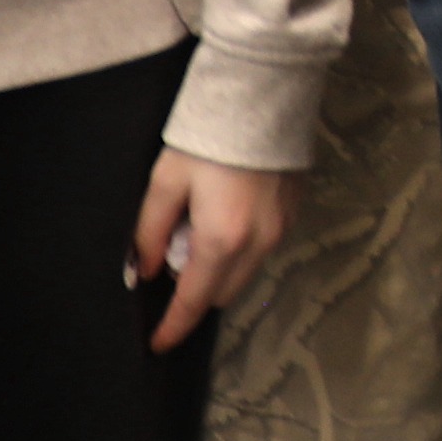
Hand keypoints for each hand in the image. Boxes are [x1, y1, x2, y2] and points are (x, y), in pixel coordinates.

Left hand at [127, 150, 291, 352]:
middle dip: (195, 289)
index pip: (194, 300)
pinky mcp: (293, 215)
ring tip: (200, 226)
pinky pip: (262, 251)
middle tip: (174, 253)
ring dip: (219, 269)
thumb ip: (152, 230)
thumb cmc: (208, 137)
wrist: (264, 96)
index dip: (174, 325)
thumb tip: (148, 269)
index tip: (158, 345)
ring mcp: (281, 231)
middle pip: (222, 293)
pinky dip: (240, 249)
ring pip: (244, 274)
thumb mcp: (166, 180)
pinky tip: (227, 214)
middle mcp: (258, 245)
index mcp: (222, 239)